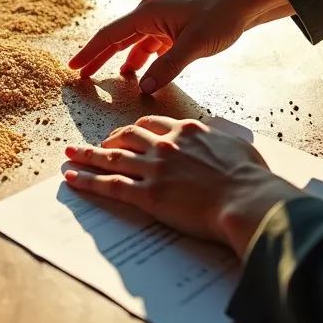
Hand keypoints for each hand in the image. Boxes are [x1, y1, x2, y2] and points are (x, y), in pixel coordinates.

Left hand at [63, 116, 303, 256]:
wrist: (248, 199)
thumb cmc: (252, 179)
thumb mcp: (238, 149)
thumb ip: (220, 144)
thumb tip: (222, 146)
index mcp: (188, 131)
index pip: (153, 123)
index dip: (137, 127)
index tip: (128, 132)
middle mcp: (166, 144)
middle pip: (128, 135)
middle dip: (109, 138)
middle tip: (98, 143)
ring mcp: (154, 169)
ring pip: (112, 157)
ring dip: (87, 155)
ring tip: (70, 155)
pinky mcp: (148, 195)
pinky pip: (110, 184)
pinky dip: (87, 180)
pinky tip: (72, 178)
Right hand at [68, 0, 292, 93]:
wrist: (245, 1)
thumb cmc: (221, 15)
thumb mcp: (194, 45)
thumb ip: (167, 67)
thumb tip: (145, 87)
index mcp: (148, 13)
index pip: (110, 35)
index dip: (90, 52)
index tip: (74, 66)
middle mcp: (150, 13)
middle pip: (117, 38)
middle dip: (99, 56)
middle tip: (82, 74)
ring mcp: (162, 19)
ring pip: (134, 42)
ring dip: (122, 60)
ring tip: (111, 80)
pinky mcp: (174, 26)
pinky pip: (151, 44)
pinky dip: (143, 58)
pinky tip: (142, 73)